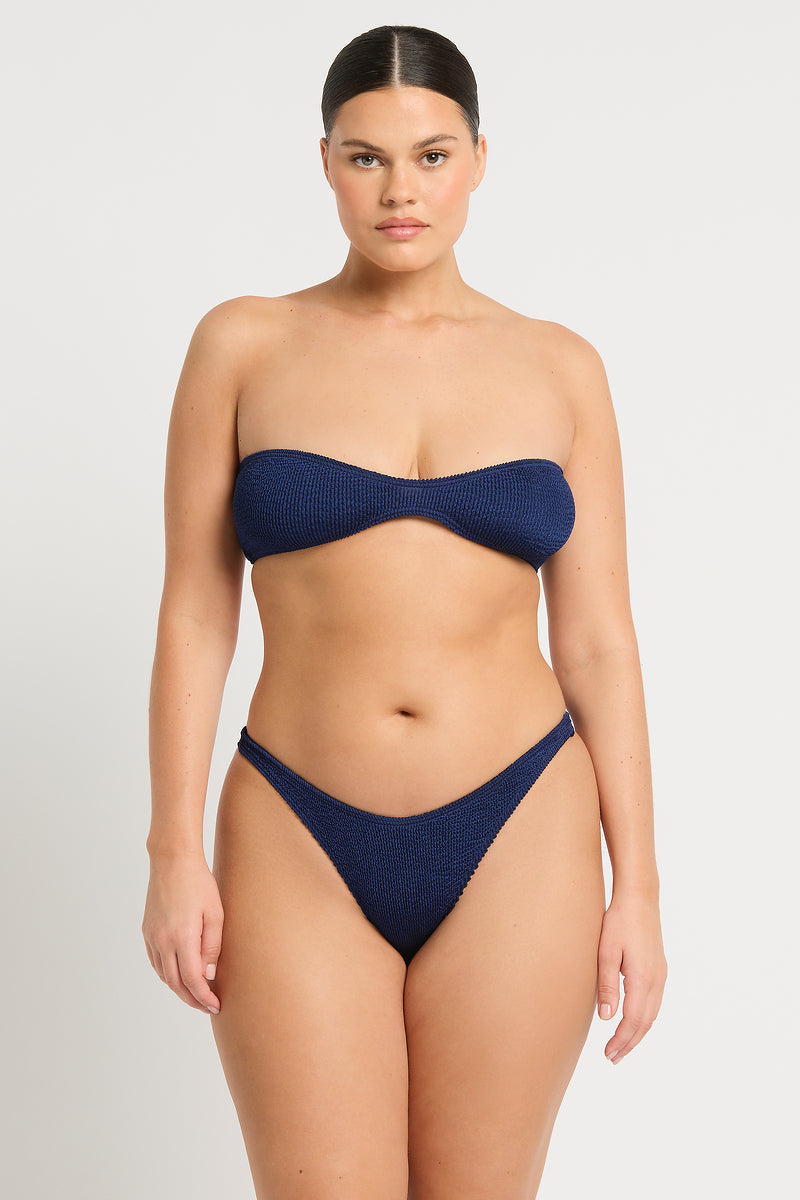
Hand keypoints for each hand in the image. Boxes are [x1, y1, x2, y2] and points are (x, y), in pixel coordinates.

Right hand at [142, 850, 223, 1013]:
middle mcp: (163, 941)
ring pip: (164, 975)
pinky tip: (179, 974)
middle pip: (176, 984)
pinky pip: (155, 962)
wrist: (172, 860)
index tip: (215, 1005)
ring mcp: (152, 937)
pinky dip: (167, 974)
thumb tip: (208, 975)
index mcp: (182, 938)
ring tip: (196, 993)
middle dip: (192, 999)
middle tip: (207, 1006)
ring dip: (179, 989)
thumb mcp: (215, 914)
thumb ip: (212, 947)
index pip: (192, 980)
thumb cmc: (199, 883)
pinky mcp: (147, 931)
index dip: (204, 997)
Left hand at [596, 890, 666, 1063]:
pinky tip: (633, 1021)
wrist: (640, 898)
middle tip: (613, 1058)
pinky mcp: (659, 968)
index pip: (633, 1020)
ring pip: (652, 1014)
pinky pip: (654, 1002)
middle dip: (630, 1043)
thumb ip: (607, 986)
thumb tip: (607, 1018)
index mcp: (643, 979)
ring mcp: (661, 974)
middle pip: (646, 1022)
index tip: (608, 1053)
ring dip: (637, 1032)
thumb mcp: (606, 952)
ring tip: (621, 1046)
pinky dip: (644, 1018)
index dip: (621, 1040)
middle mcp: (657, 980)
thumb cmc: (619, 921)